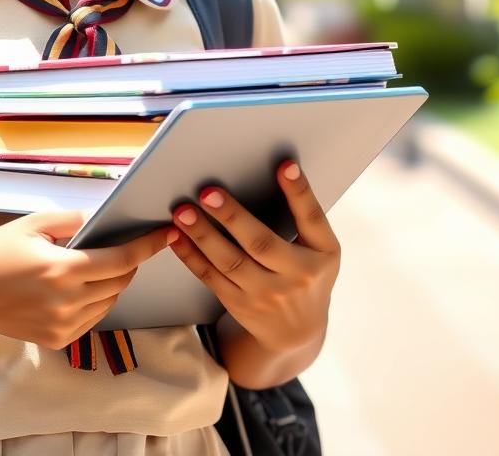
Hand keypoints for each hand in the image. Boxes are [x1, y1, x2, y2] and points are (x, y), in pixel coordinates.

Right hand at [0, 209, 174, 349]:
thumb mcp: (32, 224)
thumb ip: (72, 220)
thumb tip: (103, 218)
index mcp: (62, 269)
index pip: (120, 260)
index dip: (146, 246)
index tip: (165, 234)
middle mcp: (66, 301)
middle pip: (119, 283)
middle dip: (128, 264)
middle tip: (123, 247)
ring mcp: (62, 325)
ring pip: (108, 303)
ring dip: (112, 284)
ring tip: (96, 266)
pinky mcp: (56, 340)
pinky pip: (91, 320)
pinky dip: (95, 303)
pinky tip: (78, 288)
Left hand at [169, 161, 339, 355]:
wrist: (297, 332)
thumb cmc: (308, 273)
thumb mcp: (320, 248)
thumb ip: (303, 214)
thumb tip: (280, 166)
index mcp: (322, 253)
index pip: (312, 219)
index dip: (299, 191)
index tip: (284, 165)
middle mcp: (296, 276)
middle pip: (261, 244)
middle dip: (232, 216)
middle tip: (208, 192)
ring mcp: (266, 294)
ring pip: (230, 262)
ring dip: (202, 235)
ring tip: (183, 212)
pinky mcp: (239, 303)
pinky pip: (211, 277)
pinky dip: (190, 256)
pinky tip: (176, 236)